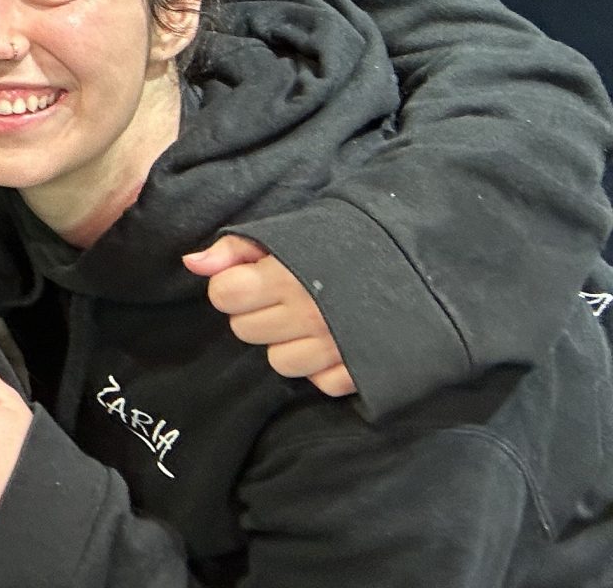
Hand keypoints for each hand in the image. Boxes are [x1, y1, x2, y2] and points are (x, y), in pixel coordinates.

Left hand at [184, 235, 352, 395]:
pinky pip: (320, 384)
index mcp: (288, 276)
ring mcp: (336, 347)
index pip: (224, 296)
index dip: (232, 286)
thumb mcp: (291, 232)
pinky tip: (334, 344)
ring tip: (308, 321)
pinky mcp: (363, 372)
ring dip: (287, 344)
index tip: (251, 278)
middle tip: (282, 297)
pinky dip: (323, 368)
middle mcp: (309, 315)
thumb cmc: (349, 242)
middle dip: (256, 313)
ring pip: (278, 362)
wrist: (424, 263)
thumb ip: (236, 248)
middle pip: (245, 331)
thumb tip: (191, 264)